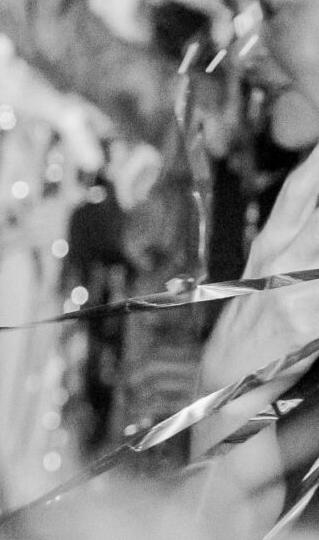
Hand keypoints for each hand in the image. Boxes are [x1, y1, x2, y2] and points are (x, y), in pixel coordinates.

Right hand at [203, 149, 318, 397]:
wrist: (230, 379)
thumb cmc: (255, 324)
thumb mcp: (267, 274)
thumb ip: (299, 242)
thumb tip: (311, 216)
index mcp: (268, 245)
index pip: (298, 190)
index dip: (316, 161)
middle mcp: (278, 261)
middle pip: (314, 210)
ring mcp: (293, 291)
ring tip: (317, 257)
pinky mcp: (306, 323)